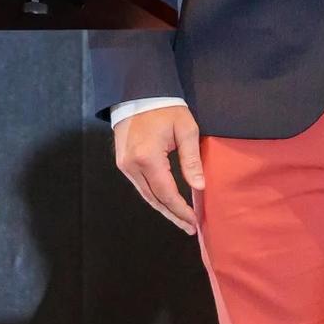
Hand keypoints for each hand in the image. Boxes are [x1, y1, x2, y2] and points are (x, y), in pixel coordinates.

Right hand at [113, 105, 203, 234]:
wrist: (139, 95)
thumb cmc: (167, 110)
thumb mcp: (186, 131)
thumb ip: (192, 161)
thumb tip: (200, 187)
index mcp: (147, 158)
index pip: (166, 192)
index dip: (181, 209)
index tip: (195, 221)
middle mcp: (131, 165)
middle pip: (154, 198)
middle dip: (173, 215)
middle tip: (190, 228)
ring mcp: (124, 165)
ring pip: (146, 195)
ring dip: (164, 209)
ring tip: (182, 221)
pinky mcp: (123, 163)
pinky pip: (141, 186)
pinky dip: (155, 197)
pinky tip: (168, 204)